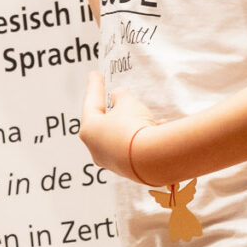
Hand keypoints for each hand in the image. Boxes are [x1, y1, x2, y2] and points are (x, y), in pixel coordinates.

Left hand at [80, 68, 159, 182]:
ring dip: (133, 124)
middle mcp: (96, 149)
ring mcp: (112, 162)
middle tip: (119, 97)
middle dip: (115, 109)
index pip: (91, 102)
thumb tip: (119, 97)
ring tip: (147, 114)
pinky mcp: (130, 171)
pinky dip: (143, 137)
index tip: (95, 75)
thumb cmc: (133, 127)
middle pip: (105, 123)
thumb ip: (121, 97)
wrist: (152, 159)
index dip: (95, 86)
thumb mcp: (128, 102)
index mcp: (89, 130)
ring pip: (122, 136)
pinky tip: (157, 129)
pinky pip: (135, 148)